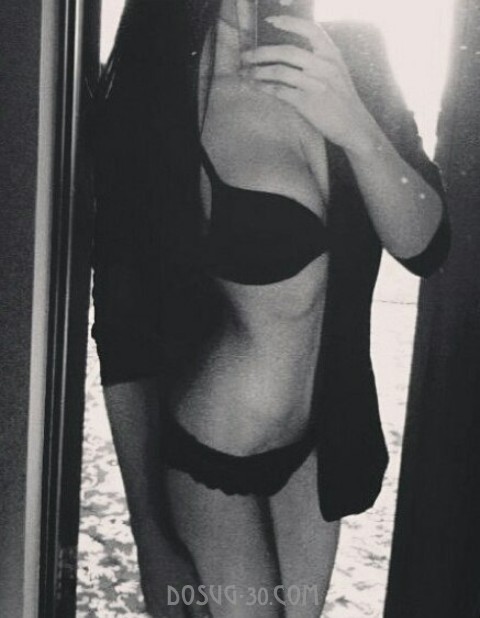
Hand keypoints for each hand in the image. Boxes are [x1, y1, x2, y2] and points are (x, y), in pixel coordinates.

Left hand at [241, 16, 375, 153]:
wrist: (354, 126)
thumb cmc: (342, 99)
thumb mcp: (337, 71)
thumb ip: (320, 58)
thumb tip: (293, 50)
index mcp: (332, 54)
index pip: (310, 30)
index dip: (289, 22)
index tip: (270, 21)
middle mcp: (325, 66)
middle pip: (287, 51)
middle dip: (261, 52)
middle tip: (245, 56)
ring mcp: (316, 84)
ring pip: (280, 71)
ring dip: (258, 71)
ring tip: (246, 74)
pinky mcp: (308, 103)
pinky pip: (280, 91)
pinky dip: (265, 88)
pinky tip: (256, 87)